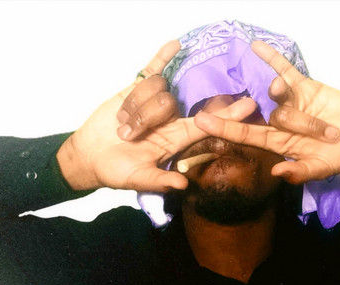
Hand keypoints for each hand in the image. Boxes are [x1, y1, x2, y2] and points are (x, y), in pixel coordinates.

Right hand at [57, 40, 256, 191]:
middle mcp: (170, 118)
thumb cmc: (116, 171)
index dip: (228, 115)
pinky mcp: (136, 89)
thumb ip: (159, 181)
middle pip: (171, 103)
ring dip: (132, 109)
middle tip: (127, 135)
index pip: (207, 124)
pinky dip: (162, 57)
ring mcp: (154, 102)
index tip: (249, 106)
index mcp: (176, 139)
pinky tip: (175, 45)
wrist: (90, 157)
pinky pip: (152, 70)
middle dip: (146, 117)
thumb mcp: (137, 179)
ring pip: (154, 89)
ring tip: (119, 128)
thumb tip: (183, 184)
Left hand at [193, 41, 339, 183]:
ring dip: (283, 96)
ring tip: (303, 109)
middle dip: (272, 118)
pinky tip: (256, 46)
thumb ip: (301, 172)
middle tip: (305, 127)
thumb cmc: (339, 156)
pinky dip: (273, 59)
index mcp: (278, 143)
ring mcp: (290, 102)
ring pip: (277, 93)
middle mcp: (279, 122)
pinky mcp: (304, 87)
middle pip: (265, 115)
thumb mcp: (322, 169)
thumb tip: (278, 172)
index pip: (246, 136)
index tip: (202, 122)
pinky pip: (286, 70)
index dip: (225, 129)